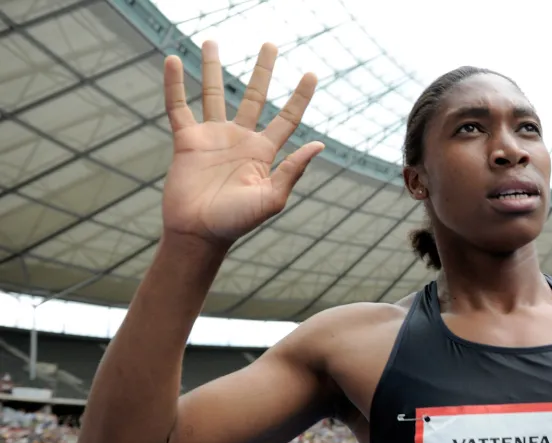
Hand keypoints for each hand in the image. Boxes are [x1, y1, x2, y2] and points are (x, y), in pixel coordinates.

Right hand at [161, 41, 324, 245]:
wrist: (199, 234)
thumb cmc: (237, 222)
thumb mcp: (271, 199)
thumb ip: (293, 171)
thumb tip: (320, 144)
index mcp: (265, 152)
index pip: (287, 117)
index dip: (300, 96)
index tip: (312, 73)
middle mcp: (241, 139)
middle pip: (255, 96)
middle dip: (263, 70)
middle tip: (270, 43)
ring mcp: (213, 137)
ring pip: (215, 94)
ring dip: (214, 67)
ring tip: (212, 41)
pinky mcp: (187, 141)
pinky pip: (179, 107)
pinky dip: (175, 85)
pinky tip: (174, 61)